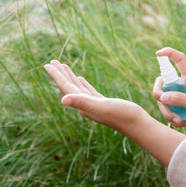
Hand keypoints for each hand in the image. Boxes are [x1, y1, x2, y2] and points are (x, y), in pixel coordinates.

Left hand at [44, 60, 185, 165]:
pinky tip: (81, 79)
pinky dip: (83, 84)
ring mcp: (94, 105)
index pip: (66, 88)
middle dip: (60, 74)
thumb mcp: (102, 106)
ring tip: (64, 67)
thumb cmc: (122, 115)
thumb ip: (83, 102)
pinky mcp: (103, 103)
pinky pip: (88, 91)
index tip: (48, 64)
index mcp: (83, 104)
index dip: (56, 76)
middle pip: (69, 87)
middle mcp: (85, 105)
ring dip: (70, 77)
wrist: (137, 124)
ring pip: (78, 88)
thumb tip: (63, 100)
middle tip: (52, 62)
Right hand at [153, 47, 185, 156]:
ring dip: (168, 112)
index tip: (158, 53)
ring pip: (162, 100)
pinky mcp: (176, 108)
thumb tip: (162, 96)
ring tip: (180, 120)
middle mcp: (183, 85)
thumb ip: (179, 99)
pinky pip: (166, 111)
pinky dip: (171, 118)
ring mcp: (178, 97)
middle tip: (161, 100)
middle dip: (159, 93)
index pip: (180, 60)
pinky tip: (183, 123)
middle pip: (163, 83)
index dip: (169, 53)